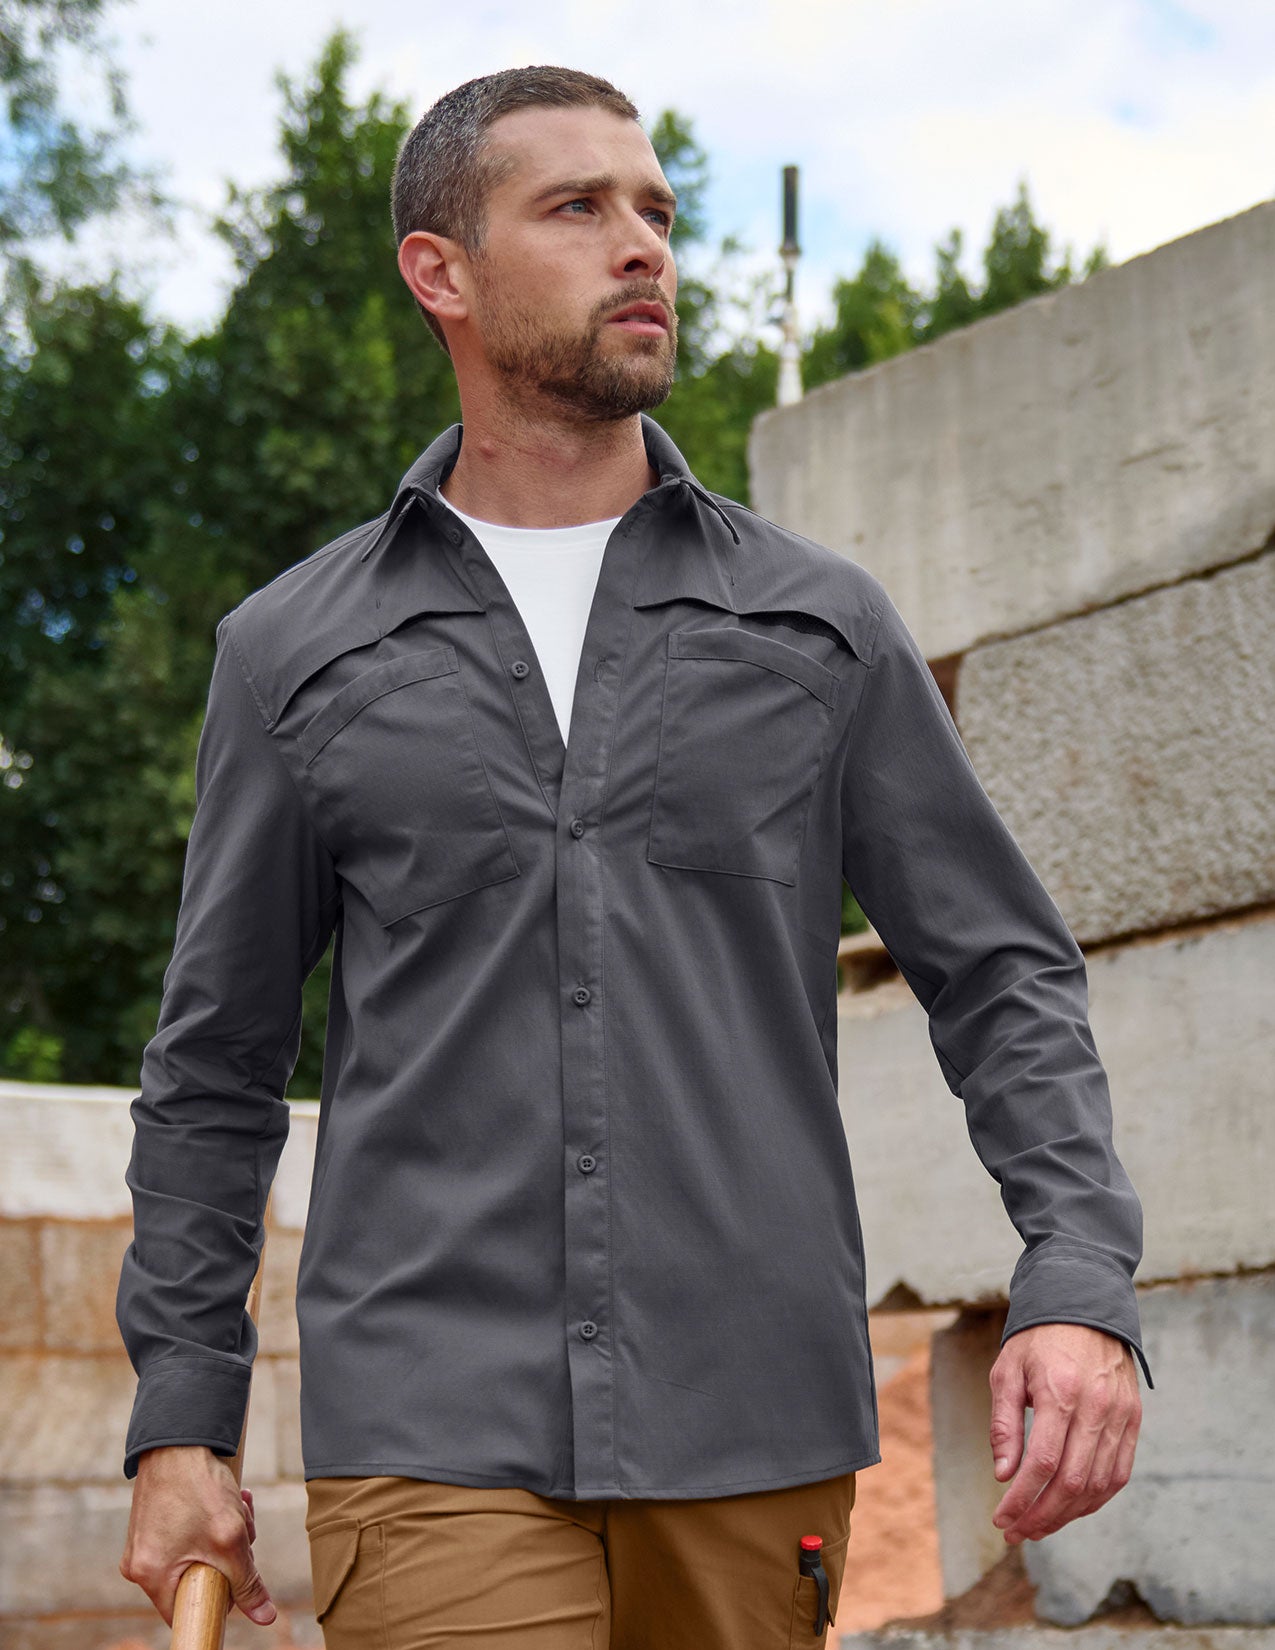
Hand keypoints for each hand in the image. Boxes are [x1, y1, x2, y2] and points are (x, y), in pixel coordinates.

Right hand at [119, 1444, 276, 1627]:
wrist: (178, 1435)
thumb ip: (247, 1582)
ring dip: (227, 1532)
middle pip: (196, 1580)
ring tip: (239, 1504)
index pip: (186, 1612)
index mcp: (150, 1576)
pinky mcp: (153, 1520)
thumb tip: (264, 1617)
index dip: (219, 1600)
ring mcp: (144, 1540)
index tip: (238, 1579)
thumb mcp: (230, 1539)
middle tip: (244, 1529)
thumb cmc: (198, 1487)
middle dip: (230, 1556)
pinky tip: (232, 1495)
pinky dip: (213, 1519)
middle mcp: (139, 1563)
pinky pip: (189, 1534)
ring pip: (199, 1553)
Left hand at [988, 1322, 1140, 1544]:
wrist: (1084, 1305)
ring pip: (1098, 1485)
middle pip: (1072, 1482)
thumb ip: (1004, 1424)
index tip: (1001, 1518)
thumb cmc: (1038, 1340)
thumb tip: (1004, 1475)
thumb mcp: (1007, 1371)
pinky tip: (1070, 1508)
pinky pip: (1118, 1473)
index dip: (1021, 1499)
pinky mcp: (1134, 1419)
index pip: (1043, 1462)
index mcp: (1060, 1391)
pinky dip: (1095, 1498)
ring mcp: (1121, 1415)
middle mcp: (1096, 1407)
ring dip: (1067, 1514)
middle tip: (1017, 1532)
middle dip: (1041, 1515)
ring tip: (1039, 1526)